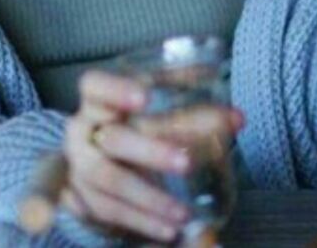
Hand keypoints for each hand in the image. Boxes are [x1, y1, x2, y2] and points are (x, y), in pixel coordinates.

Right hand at [61, 69, 244, 243]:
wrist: (86, 153)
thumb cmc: (127, 122)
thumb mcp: (148, 104)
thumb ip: (189, 103)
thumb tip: (237, 117)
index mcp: (95, 100)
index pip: (95, 86)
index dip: (116, 89)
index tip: (145, 97)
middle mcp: (81, 131)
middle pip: (112, 139)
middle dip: (150, 152)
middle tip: (186, 163)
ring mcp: (79, 166)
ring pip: (110, 182)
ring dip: (149, 198)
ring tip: (183, 213)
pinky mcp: (82, 198)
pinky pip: (111, 212)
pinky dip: (142, 222)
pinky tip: (170, 229)